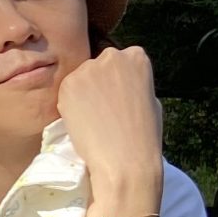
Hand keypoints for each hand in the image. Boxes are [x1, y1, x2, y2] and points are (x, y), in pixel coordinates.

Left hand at [54, 44, 164, 189]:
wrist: (124, 160)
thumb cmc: (145, 136)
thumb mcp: (150, 99)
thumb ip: (134, 83)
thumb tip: (120, 83)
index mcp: (137, 57)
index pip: (122, 60)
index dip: (117, 80)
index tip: (117, 97)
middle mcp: (112, 56)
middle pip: (99, 65)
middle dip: (99, 82)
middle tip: (102, 108)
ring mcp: (88, 68)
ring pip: (81, 78)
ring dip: (83, 93)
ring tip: (92, 118)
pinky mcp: (68, 84)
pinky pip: (67, 92)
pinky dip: (70, 105)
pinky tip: (82, 121)